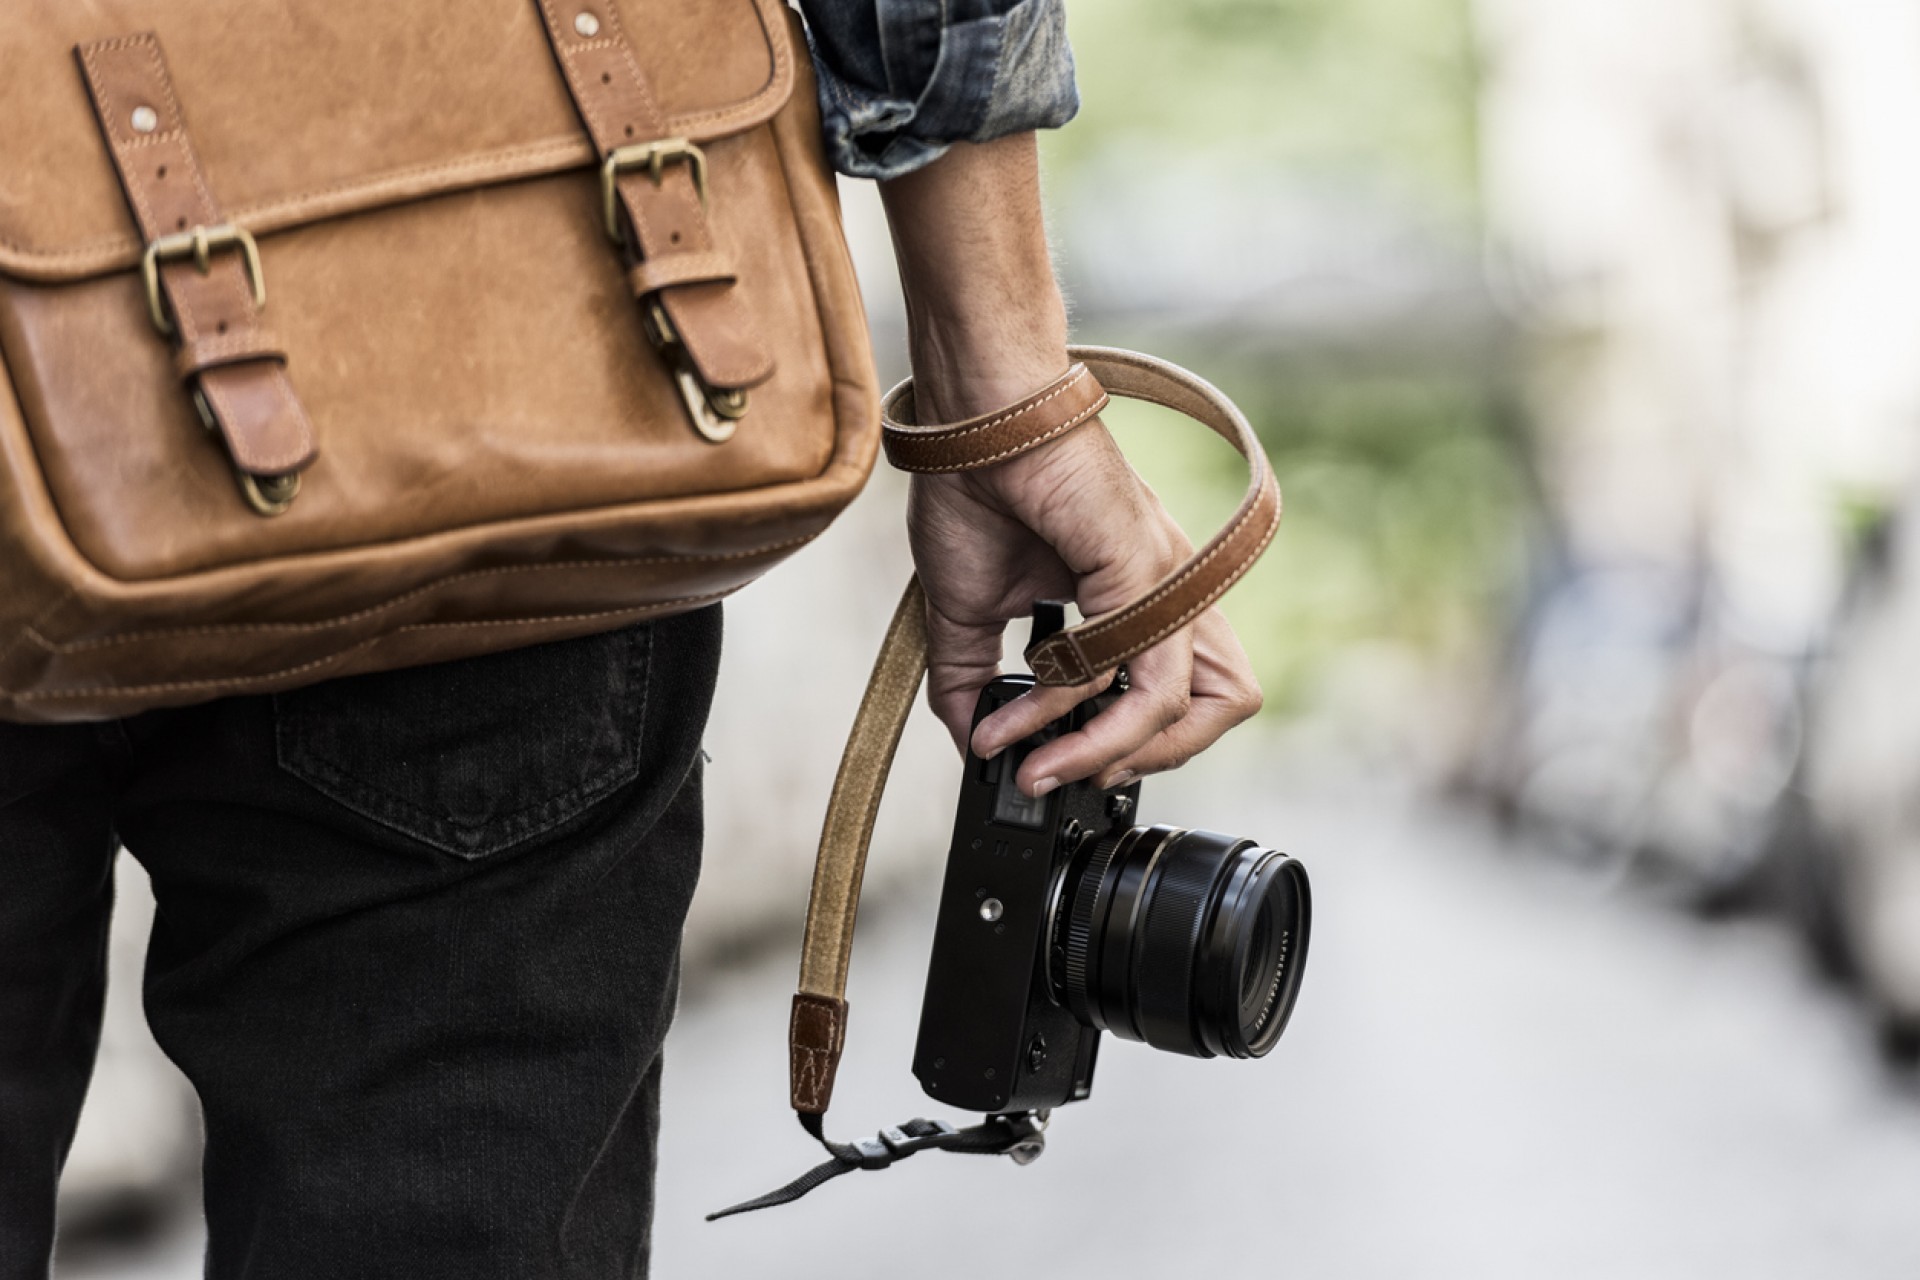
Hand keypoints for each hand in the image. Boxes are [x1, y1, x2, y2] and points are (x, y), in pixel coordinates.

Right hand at [879, 133, 1262, 793]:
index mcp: (1139, 596)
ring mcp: (1164, 581)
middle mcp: (1167, 591)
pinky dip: (1077, 712)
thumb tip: (969, 739)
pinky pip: (1136, 672)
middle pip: (1224, 705)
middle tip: (1072, 772)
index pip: (1178, 694)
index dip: (1127, 745)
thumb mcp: (968, 609)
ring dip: (1111, 753)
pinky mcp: (1145, 571)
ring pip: (1193, 705)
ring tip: (1046, 764)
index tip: (1050, 764)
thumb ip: (972, 678)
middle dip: (1148, 760)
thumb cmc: (976, 489)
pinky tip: (1024, 710)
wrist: (972, 420)